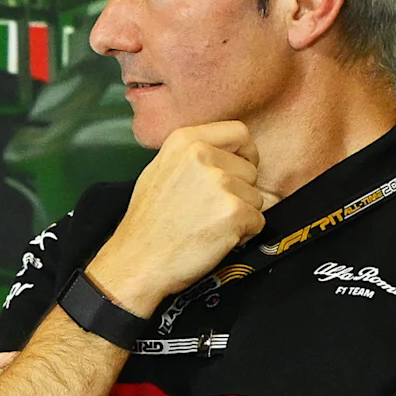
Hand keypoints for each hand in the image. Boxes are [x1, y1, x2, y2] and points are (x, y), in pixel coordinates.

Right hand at [85, 122, 267, 314]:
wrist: (137, 262)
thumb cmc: (148, 224)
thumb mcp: (160, 171)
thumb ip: (192, 156)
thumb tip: (224, 155)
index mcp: (185, 141)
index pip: (239, 132)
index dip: (245, 154)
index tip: (238, 170)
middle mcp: (203, 155)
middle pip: (251, 169)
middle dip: (240, 192)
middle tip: (210, 211)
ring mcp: (220, 183)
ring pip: (256, 197)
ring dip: (241, 215)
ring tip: (209, 226)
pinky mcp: (233, 212)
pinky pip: (257, 221)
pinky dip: (243, 234)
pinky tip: (215, 239)